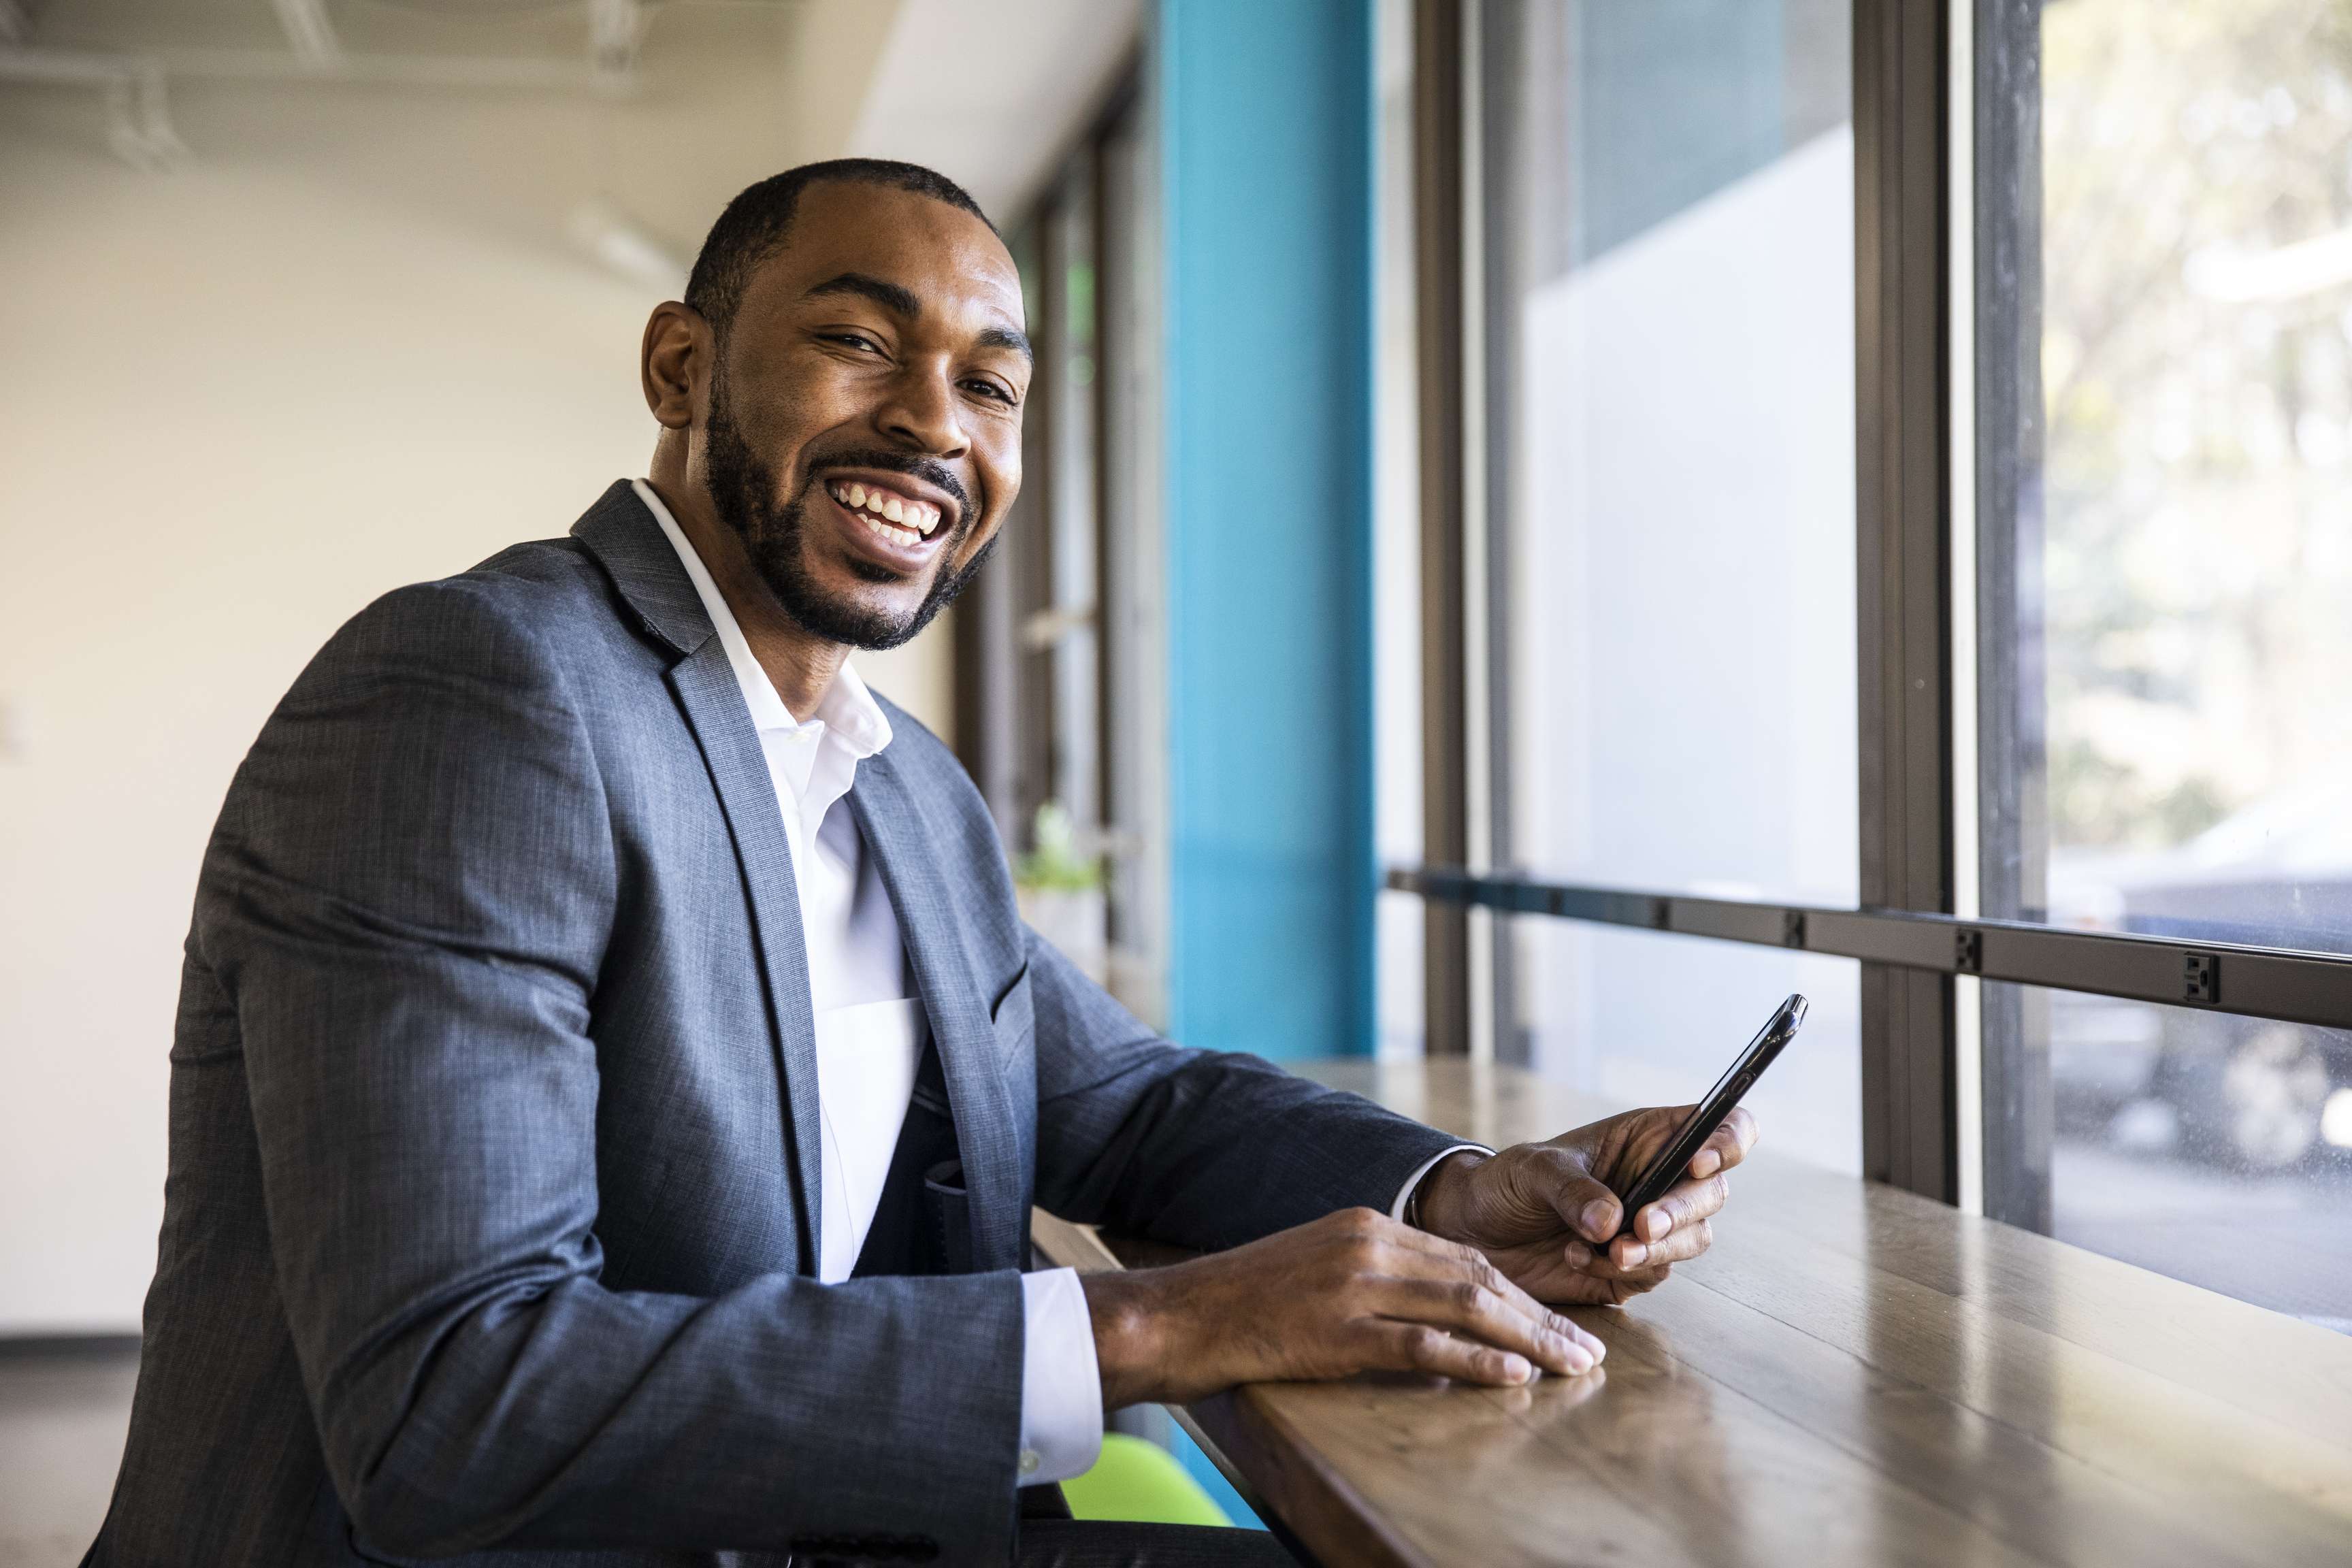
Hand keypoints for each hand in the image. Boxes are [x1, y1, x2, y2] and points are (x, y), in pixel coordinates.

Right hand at [1080, 1207, 1607, 1408]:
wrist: (1182, 1313)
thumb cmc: (1248, 1299)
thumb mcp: (1319, 1264)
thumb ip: (1377, 1274)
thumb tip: (1438, 1307)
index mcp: (1368, 1223)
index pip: (1465, 1255)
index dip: (1521, 1292)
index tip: (1560, 1323)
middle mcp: (1369, 1243)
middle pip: (1478, 1277)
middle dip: (1541, 1317)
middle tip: (1587, 1351)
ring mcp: (1353, 1285)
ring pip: (1463, 1307)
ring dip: (1527, 1340)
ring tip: (1571, 1367)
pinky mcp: (1337, 1330)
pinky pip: (1420, 1346)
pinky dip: (1472, 1361)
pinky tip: (1510, 1376)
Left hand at [1412, 1105, 1757, 1305]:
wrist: (1474, 1233)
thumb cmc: (1506, 1182)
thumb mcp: (1532, 1170)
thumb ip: (1572, 1190)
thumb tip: (1613, 1222)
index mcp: (1647, 1137)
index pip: (1719, 1126)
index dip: (1726, 1141)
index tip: (1699, 1163)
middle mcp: (1660, 1179)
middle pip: (1711, 1192)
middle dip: (1681, 1212)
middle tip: (1641, 1228)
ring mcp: (1651, 1227)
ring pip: (1691, 1239)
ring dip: (1655, 1250)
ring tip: (1606, 1251)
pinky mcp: (1633, 1269)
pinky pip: (1652, 1274)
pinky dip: (1621, 1271)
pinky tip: (1576, 1258)